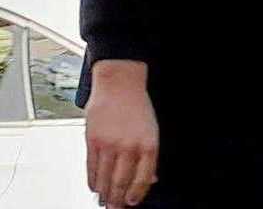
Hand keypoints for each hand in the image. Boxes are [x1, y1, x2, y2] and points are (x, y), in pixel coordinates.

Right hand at [86, 61, 158, 207]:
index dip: (137, 195)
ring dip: (103, 194)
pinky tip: (94, 187)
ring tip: (103, 202)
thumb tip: (151, 178)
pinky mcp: (92, 141)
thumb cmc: (137, 106)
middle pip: (121, 182)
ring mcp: (109, 144)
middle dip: (117, 200)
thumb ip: (150, 157)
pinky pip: (91, 167)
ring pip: (104, 178)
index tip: (131, 203)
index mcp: (149, 144)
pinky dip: (92, 181)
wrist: (119, 84)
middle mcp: (129, 146)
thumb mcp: (152, 130)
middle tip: (114, 208)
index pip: (143, 179)